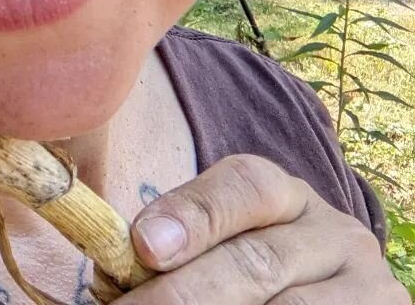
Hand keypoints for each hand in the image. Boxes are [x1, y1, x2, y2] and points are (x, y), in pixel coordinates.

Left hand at [121, 154, 405, 302]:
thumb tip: (113, 266)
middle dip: (185, 292)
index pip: (246, 187)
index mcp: (286, 196)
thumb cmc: (246, 270)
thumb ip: (177, 244)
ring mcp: (368, 289)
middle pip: (257, 260)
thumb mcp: (224, 244)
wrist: (318, 296)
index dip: (193, 214)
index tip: (144, 246)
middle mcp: (335, 235)